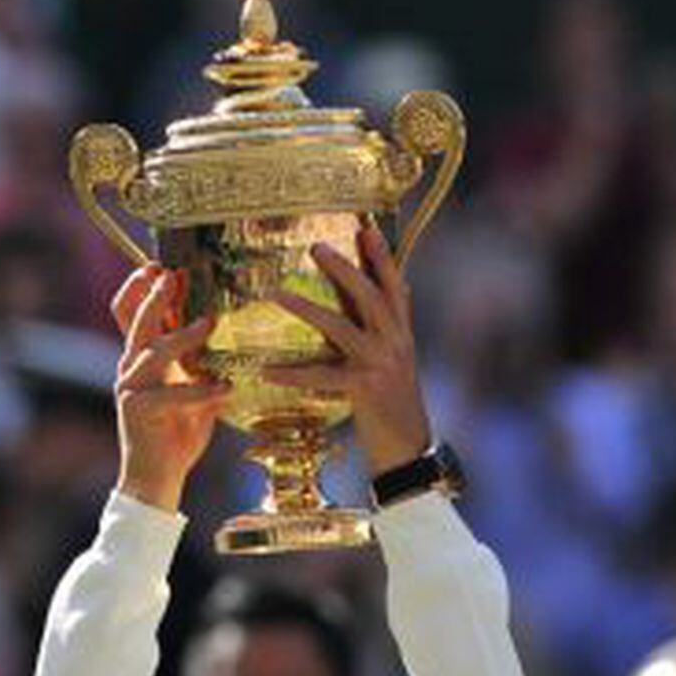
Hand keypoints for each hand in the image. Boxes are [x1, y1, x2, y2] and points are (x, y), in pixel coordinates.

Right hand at [112, 265, 229, 512]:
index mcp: (140, 361)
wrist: (156, 477)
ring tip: (210, 322)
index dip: (141, 288)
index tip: (162, 267)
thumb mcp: (193, 392)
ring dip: (183, 335)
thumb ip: (200, 366)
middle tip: (174, 275)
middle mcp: (130, 369)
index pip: (130, 315)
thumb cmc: (176, 435)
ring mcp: (130, 388)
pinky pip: (172, 395)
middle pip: (137, 322)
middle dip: (155, 296)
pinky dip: (200, 390)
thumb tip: (224, 339)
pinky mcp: (139, 411)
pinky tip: (226, 387)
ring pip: (154, 352)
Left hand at [267, 223, 432, 473]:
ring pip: (341, 327)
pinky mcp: (365, 389)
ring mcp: (381, 364)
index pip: (394, 286)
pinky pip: (322, 376)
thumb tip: (372, 288)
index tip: (366, 228)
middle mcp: (395, 342)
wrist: (408, 447)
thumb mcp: (392, 357)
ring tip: (276, 293)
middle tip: (316, 246)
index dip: (382, 257)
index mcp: (400, 332)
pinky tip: (267, 370)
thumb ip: (377, 324)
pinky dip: (293, 373)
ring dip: (306, 307)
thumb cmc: (392, 401)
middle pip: (370, 295)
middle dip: (344, 269)